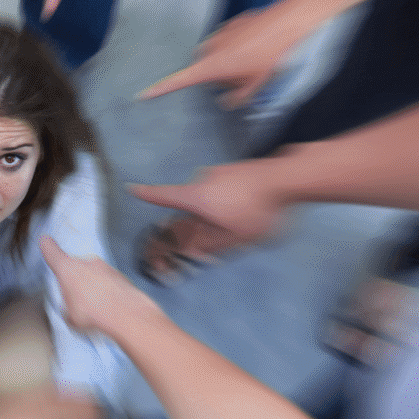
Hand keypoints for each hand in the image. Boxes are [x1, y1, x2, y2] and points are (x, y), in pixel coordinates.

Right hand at [39, 236, 156, 333]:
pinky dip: (108, 291)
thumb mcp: (69, 316)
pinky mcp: (120, 275)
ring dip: (93, 287)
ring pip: (94, 275)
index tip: (45, 241)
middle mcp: (86, 262)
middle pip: (76, 268)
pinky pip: (109, 282)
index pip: (52, 253)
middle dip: (76, 281)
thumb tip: (71, 310)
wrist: (126, 313)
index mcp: (67, 269)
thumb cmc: (92, 313)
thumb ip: (67, 308)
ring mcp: (105, 267)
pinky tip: (109, 307)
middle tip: (78, 300)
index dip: (47, 247)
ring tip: (96, 308)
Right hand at [131, 162, 288, 273]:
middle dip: (204, 217)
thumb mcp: (233, 237)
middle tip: (224, 231)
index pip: (164, 196)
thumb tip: (191, 249)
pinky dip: (236, 198)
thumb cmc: (257, 209)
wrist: (286, 177)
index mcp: (196, 196)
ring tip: (248, 217)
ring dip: (224, 208)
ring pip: (214, 195)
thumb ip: (209, 245)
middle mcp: (203, 179)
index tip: (132, 188)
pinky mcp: (237, 168)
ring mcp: (221, 171)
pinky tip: (256, 206)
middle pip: (194, 202)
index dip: (147, 194)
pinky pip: (229, 188)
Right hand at [137, 8, 309, 108]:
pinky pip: (230, 39)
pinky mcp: (231, 24)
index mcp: (210, 67)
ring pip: (219, 54)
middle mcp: (209, 49)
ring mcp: (219, 34)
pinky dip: (241, 46)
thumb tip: (227, 100)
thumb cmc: (270, 55)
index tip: (143, 94)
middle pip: (205, 68)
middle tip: (244, 78)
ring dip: (231, 60)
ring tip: (255, 61)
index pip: (178, 81)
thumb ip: (238, 96)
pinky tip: (259, 46)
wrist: (287, 22)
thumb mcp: (257, 84)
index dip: (160, 89)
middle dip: (220, 75)